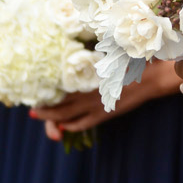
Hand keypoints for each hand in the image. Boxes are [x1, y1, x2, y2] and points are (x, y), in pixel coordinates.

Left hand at [31, 59, 180, 141]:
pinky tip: (64, 125)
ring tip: (42, 118)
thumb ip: (90, 61)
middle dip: (43, 111)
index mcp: (86, 77)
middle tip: (32, 111)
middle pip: (58, 107)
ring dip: (52, 120)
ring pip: (67, 117)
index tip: (34, 91)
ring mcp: (95, 106)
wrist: (150, 77)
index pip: (58, 89)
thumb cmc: (129, 61)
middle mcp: (87, 94)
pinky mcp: (104, 114)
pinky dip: (70, 126)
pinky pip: (82, 124)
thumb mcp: (107, 57)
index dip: (44, 93)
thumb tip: (73, 60)